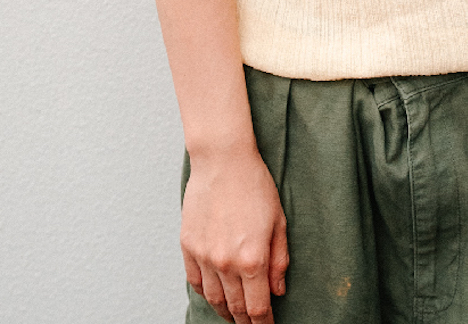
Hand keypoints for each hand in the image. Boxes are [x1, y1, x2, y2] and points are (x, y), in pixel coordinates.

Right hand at [181, 145, 288, 323]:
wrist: (223, 159)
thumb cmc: (254, 184)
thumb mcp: (279, 221)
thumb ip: (279, 260)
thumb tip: (278, 290)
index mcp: (253, 259)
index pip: (258, 309)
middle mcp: (226, 263)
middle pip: (235, 308)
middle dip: (245, 321)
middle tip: (251, 323)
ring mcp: (204, 256)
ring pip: (214, 299)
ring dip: (225, 311)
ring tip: (233, 314)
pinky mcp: (188, 245)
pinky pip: (195, 281)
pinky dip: (205, 293)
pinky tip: (213, 294)